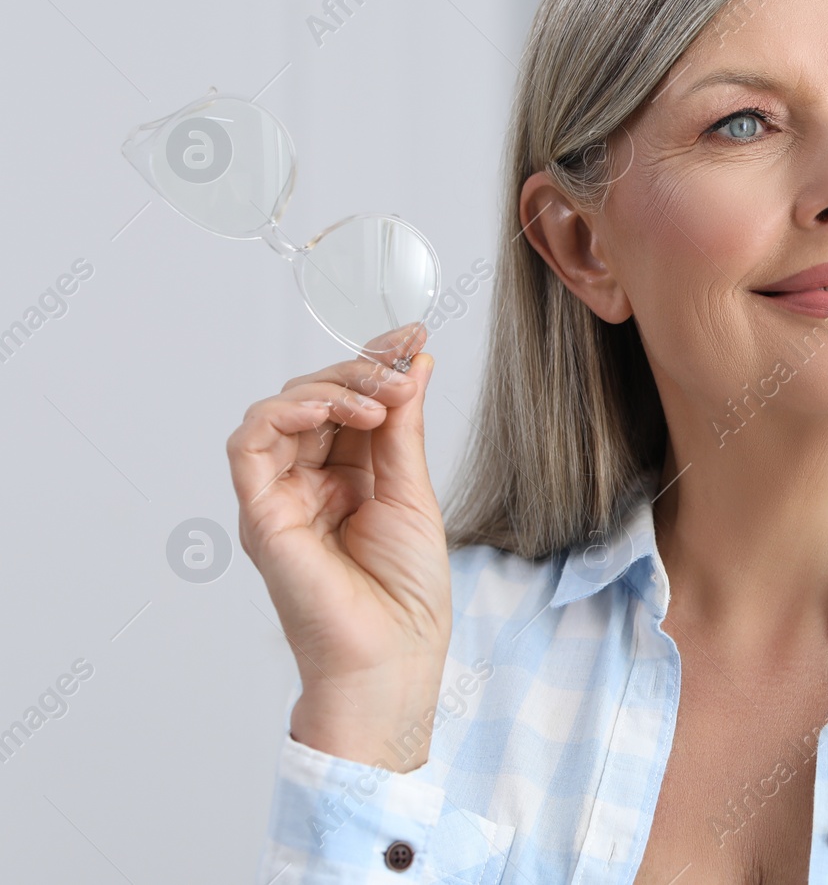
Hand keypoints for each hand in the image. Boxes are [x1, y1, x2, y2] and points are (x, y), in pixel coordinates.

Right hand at [228, 324, 449, 770]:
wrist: (393, 657)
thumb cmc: (406, 594)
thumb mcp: (414, 491)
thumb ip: (404, 427)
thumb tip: (414, 364)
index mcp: (347, 478)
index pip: (349, 403)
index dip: (375, 363)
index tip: (412, 336)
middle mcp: (308, 483)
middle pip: (314, 399)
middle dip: (359, 369)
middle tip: (400, 364)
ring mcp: (280, 498)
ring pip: (279, 411)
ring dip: (330, 387)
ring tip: (378, 397)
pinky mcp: (260, 515)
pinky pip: (249, 445)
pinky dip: (287, 413)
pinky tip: (339, 410)